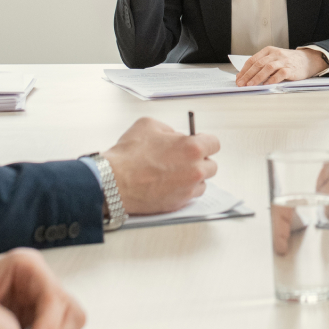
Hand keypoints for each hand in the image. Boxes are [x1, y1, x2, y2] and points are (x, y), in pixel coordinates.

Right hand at [103, 117, 219, 214]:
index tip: (198, 143)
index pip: (214, 144)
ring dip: (193, 177)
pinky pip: (190, 195)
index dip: (204, 142)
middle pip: (211, 165)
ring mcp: (188, 189)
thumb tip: (176, 136)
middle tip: (184, 159)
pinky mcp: (178, 203)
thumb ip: (170, 129)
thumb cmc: (129, 154)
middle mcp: (195, 170)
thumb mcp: (149, 125)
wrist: (114, 181)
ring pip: (202, 182)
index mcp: (192, 148)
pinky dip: (183, 190)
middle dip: (200, 161)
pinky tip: (169, 184)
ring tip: (174, 173)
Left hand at [236, 47, 326, 85]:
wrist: (307, 60)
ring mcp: (284, 61)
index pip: (253, 60)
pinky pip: (280, 74)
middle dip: (248, 75)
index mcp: (269, 51)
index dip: (244, 70)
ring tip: (251, 85)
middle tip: (241, 83)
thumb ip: (262, 65)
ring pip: (268, 68)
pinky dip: (272, 80)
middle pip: (258, 64)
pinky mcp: (291, 68)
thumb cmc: (288, 61)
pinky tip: (267, 85)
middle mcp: (275, 54)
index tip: (238, 79)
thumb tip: (247, 77)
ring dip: (258, 77)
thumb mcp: (274, 58)